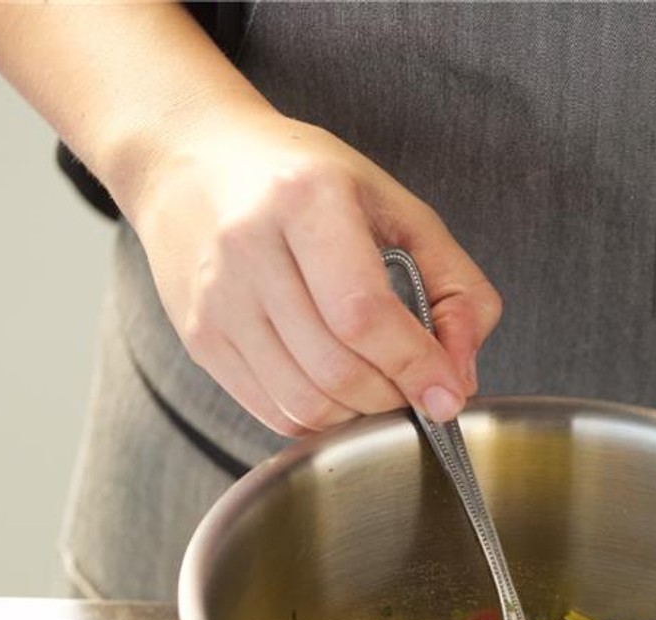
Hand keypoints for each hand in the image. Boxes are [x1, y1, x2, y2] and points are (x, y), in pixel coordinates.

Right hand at [125, 105, 501, 435]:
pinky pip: (273, 412)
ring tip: (379, 386)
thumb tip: (459, 375)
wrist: (196, 164)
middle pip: (335, 368)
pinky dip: (320, 420)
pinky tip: (338, 389)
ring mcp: (217, 298)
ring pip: (304, 403)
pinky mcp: (200, 337)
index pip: (363, 313)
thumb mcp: (398, 209)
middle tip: (416, 388)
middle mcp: (249, 247)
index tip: (447, 395)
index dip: (414, 366)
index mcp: (305, 199)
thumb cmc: (308, 183)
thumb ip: (456, 287)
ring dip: (358, 415)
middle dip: (392, 397)